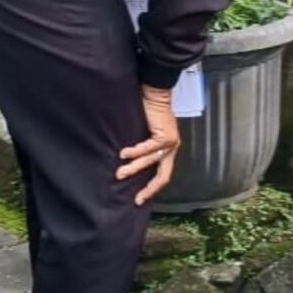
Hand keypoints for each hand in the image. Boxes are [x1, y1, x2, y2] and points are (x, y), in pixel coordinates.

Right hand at [116, 84, 180, 204]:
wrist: (155, 93)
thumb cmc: (148, 111)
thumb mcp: (146, 133)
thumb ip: (143, 148)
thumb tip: (125, 162)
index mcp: (169, 149)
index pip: (163, 174)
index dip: (152, 187)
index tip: (139, 198)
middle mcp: (172, 148)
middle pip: (163, 175)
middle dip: (150, 189)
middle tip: (137, 199)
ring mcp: (171, 143)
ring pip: (150, 161)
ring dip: (134, 168)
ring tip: (120, 173)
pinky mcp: (166, 135)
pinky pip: (148, 148)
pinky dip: (134, 152)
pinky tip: (123, 154)